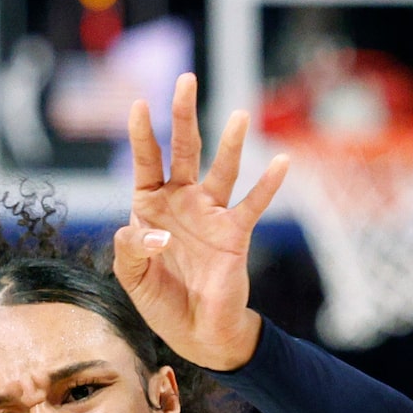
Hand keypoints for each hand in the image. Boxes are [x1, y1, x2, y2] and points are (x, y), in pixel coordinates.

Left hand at [112, 73, 287, 370]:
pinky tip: (282, 161)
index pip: (146, 163)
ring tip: (239, 115)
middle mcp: (182, 202)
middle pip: (184, 151)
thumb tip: (151, 232)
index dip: (142, 135)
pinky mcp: (237, 233)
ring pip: (222, 169)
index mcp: (150, 208)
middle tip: (186, 79)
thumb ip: (131, 251)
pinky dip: (268, 184)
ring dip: (231, 143)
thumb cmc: (161, 302)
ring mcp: (211, 214)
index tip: (138, 104)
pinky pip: (254, 204)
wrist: (198, 333)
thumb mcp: (133, 279)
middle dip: (183, 116)